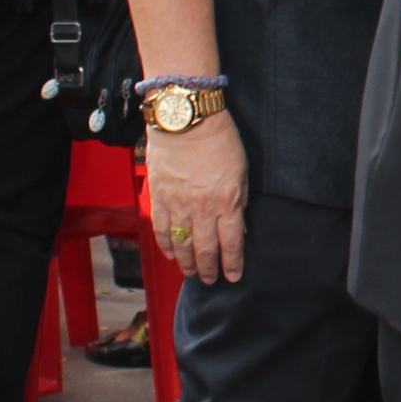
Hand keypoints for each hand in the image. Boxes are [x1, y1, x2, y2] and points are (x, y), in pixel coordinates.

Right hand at [145, 111, 247, 283]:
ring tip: (191, 273)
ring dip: (187, 263)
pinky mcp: (159, 198)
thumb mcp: (241, 172)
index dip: (232, 264)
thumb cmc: (218, 139)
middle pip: (206, 249)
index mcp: (227, 202)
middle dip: (209, 269)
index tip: (233, 276)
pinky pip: (161, 230)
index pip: (232, 243)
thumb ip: (238, 201)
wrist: (186, 120)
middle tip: (210, 280)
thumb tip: (238, 226)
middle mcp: (202, 209)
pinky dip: (166, 245)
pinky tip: (170, 254)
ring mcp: (178, 205)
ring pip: (182, 244)